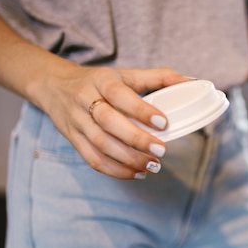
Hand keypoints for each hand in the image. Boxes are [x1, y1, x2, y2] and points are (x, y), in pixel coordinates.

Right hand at [39, 65, 192, 179]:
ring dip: (128, 159)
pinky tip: (136, 174)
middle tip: (161, 151)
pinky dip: (115, 171)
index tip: (164, 123)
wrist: (54, 85)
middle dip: (137, 140)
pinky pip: (92, 159)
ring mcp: (77, 122)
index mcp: (102, 80)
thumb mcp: (126, 74)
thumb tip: (192, 82)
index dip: (141, 110)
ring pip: (100, 144)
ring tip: (153, 166)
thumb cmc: (99, 81)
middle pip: (109, 122)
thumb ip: (160, 77)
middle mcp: (86, 100)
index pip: (120, 95)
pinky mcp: (73, 139)